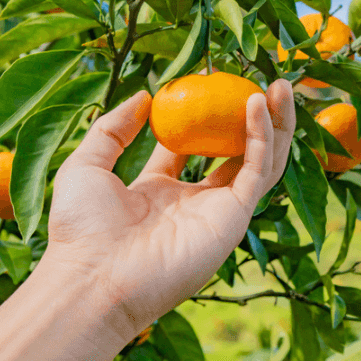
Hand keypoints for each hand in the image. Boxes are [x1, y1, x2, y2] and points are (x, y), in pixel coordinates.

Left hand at [40, 76, 294, 338]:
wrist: (93, 277)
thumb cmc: (81, 229)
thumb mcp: (88, 164)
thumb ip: (113, 129)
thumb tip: (144, 95)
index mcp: (162, 192)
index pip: (193, 149)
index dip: (205, 118)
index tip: (211, 84)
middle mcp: (196, 202)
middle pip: (238, 153)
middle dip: (256, 119)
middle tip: (263, 84)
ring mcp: (219, 211)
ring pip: (262, 161)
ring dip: (275, 123)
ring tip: (280, 87)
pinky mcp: (234, 217)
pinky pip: (257, 171)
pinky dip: (262, 137)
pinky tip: (256, 104)